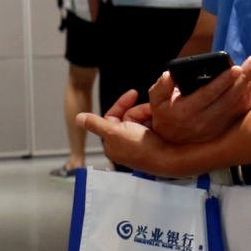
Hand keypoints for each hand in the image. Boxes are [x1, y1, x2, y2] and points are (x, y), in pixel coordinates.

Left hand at [77, 91, 212, 177]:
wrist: (172, 158)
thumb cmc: (141, 147)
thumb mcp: (114, 133)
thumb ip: (95, 124)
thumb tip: (77, 118)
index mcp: (113, 144)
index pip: (112, 117)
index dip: (122, 104)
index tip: (134, 93)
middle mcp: (125, 144)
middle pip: (129, 116)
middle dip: (140, 110)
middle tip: (151, 110)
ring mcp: (140, 143)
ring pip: (142, 118)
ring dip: (149, 114)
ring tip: (157, 115)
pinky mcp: (154, 142)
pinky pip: (153, 124)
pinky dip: (157, 119)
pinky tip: (162, 119)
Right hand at [140, 57, 250, 146]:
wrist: (171, 143)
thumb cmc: (165, 116)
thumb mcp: (156, 101)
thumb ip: (161, 86)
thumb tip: (170, 74)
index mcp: (186, 111)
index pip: (208, 94)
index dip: (223, 81)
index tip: (236, 68)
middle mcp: (203, 121)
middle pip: (230, 99)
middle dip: (243, 78)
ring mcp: (216, 127)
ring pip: (237, 105)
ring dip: (248, 86)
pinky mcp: (223, 129)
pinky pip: (239, 113)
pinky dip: (247, 97)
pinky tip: (250, 84)